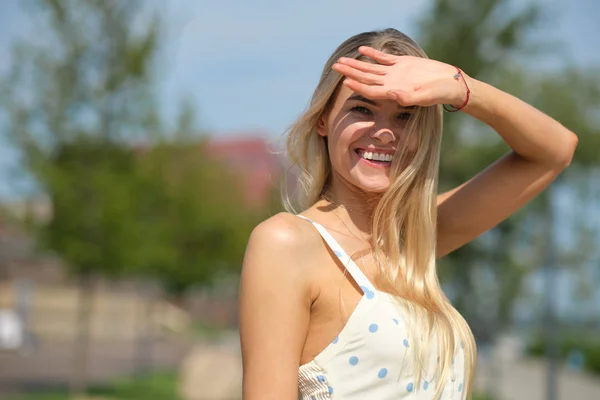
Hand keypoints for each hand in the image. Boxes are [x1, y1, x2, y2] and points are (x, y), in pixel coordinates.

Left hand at [331, 46, 468, 107]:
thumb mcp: (425, 96)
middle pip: (366, 77)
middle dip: (350, 72)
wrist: (452, 84)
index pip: (371, 89)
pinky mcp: (404, 64)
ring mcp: (396, 73)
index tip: (345, 81)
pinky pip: (385, 58)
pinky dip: (373, 54)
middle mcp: (391, 83)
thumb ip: (409, 97)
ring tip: (342, 60)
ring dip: (357, 64)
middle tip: (335, 66)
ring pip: (372, 68)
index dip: (357, 85)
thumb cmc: (441, 93)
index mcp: (394, 92)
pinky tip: (362, 50)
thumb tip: (393, 95)